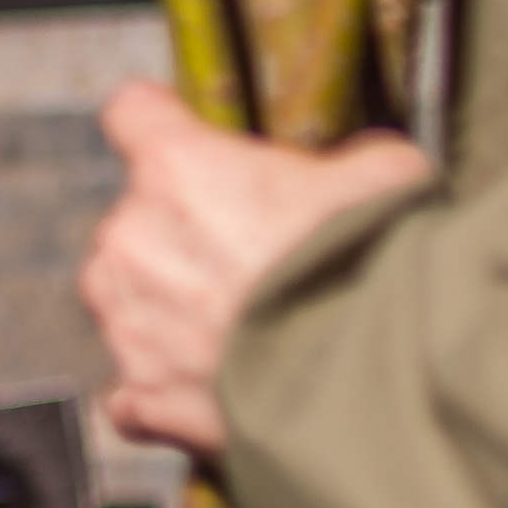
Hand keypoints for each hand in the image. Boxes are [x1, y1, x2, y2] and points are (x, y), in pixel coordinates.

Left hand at [81, 84, 432, 457]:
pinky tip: (209, 391)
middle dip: (181, 238)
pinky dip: (161, 393)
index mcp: (179, 168)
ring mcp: (129, 320)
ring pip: (122, 300)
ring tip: (238, 331)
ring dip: (163, 311)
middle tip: (251, 263)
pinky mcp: (143, 394)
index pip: (132, 114)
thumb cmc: (369, 270)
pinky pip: (130, 392)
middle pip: (133, 221)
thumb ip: (351, 166)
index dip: (158, 125)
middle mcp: (134, 237)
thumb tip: (365, 177)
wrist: (368, 382)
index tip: (175, 135)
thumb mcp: (385, 179)